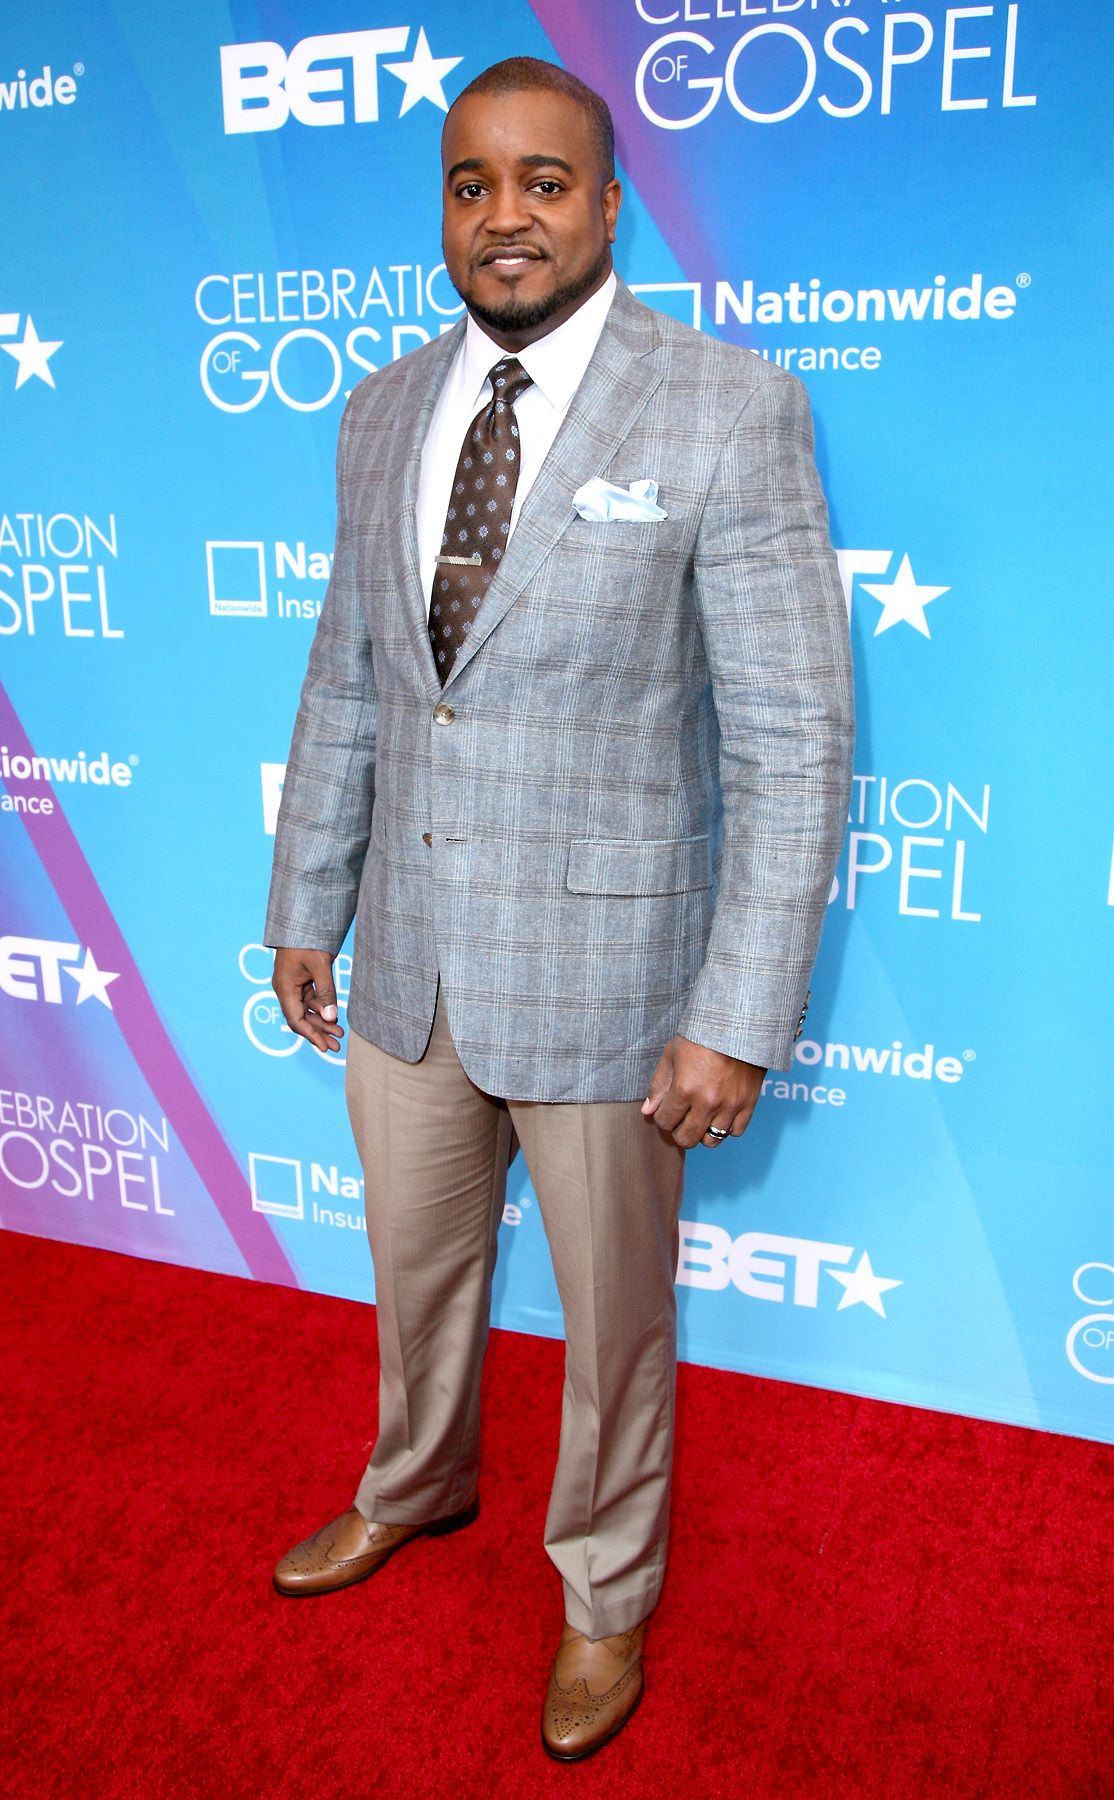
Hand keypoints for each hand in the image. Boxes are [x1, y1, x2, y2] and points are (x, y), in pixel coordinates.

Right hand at [272, 948, 343, 1053]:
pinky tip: (334, 1017)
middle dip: (318, 1032)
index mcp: (284, 987)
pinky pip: (310, 999)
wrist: (301, 919)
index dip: (310, 1035)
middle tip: (337, 1046)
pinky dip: (322, 1008)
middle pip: (301, 1017)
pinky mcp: (301, 979)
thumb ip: (326, 992)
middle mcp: (286, 988)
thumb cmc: (307, 939)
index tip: (325, 1047)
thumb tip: (331, 1018)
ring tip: (339, 1034)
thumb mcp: (320, 965)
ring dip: (322, 1022)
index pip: (296, 1019)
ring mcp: (292, 984)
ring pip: (307, 1009)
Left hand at [641, 1036, 764, 1148]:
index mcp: (685, 1088)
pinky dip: (726, 1128)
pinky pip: (735, 1132)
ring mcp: (730, 1105)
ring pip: (711, 1141)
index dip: (662, 1117)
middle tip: (681, 1119)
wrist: (738, 1024)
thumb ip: (658, 1086)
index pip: (665, 1122)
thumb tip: (648, 1111)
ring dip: (702, 1133)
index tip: (667, 1109)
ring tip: (701, 1118)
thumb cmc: (701, 1035)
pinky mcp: (748, 1104)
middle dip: (679, 1131)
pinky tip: (720, 1114)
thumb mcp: (672, 1054)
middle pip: (687, 1138)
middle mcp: (707, 1102)